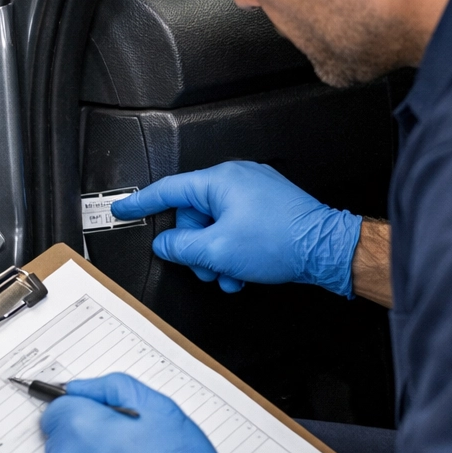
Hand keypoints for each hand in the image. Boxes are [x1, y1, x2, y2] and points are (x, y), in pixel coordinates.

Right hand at [110, 161, 361, 294]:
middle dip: (196, 247)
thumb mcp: (218, 250)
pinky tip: (241, 269)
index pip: (167, 190)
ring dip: (216, 253)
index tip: (124, 209)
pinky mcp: (268, 204)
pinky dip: (232, 248)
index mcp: (220, 180)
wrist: (327, 249)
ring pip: (215, 224)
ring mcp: (254, 189)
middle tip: (206, 268)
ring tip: (229, 274)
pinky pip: (235, 224)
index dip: (141, 202)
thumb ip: (181, 246)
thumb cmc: (282, 242)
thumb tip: (166, 244)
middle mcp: (236, 178)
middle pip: (193, 214)